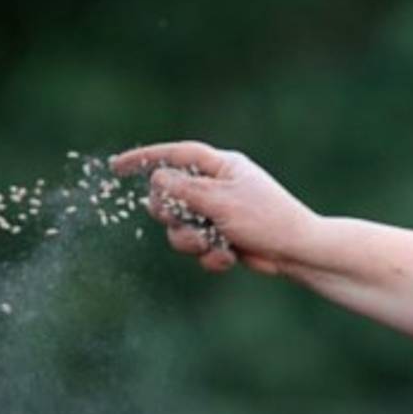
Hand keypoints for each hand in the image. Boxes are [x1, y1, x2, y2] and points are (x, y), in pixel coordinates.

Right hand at [110, 141, 317, 274]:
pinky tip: (230, 258)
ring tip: (212, 245)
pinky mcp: (221, 238)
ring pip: (178, 228)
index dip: (144, 159)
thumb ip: (184, 189)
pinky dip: (210, 256)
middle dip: (171, 214)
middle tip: (185, 220)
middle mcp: (216, 187)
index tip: (115, 168)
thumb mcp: (221, 200)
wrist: (297, 253)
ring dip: (191, 241)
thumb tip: (155, 178)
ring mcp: (217, 214)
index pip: (175, 155)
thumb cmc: (266, 219)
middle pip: (167, 196)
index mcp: (221, 167)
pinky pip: (197, 248)